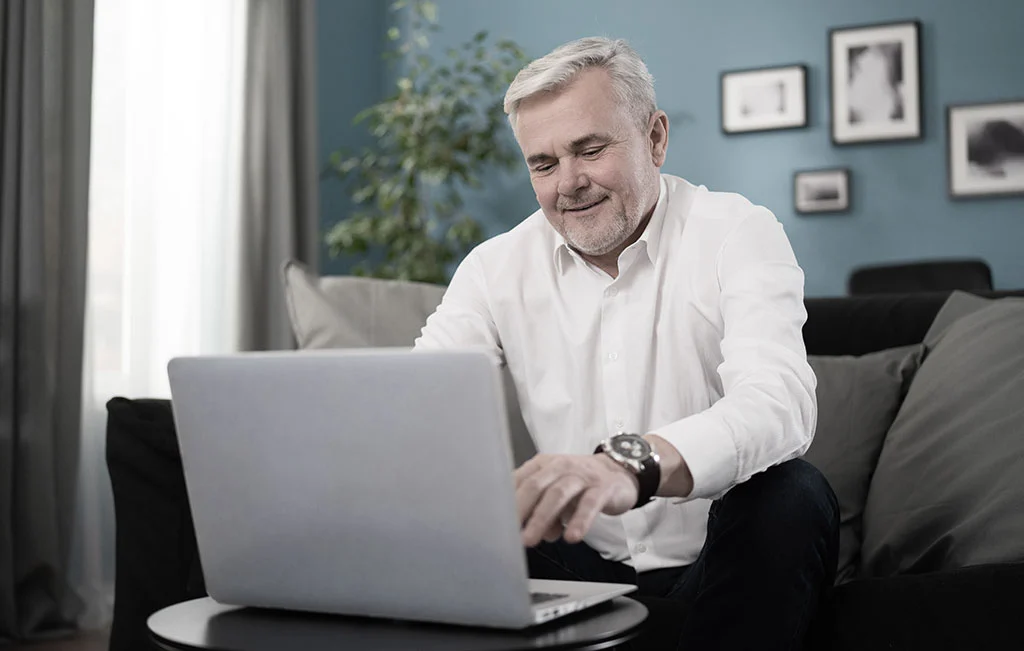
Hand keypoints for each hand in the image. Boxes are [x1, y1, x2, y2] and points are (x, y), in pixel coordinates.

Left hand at [514, 453, 637, 546]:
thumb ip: (537, 510)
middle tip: (508, 533)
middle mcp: (560, 467)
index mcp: (542, 465)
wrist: (617, 472)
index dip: (505, 501)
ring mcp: (581, 476)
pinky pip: (589, 504)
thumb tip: (524, 533)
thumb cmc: (578, 483)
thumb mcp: (553, 490)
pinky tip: (571, 536)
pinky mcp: (602, 488)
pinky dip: (579, 521)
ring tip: (531, 540)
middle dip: (519, 511)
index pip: (519, 481)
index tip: (494, 522)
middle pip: (535, 486)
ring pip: (558, 494)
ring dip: (542, 518)